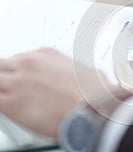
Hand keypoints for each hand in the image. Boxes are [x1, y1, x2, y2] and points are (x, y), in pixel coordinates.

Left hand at [0, 48, 115, 137]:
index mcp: (46, 54)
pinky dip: (0, 100)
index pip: (20, 58)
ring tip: (11, 96)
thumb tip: (73, 76)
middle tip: (11, 86)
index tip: (24, 78)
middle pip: (2, 64)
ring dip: (2, 87)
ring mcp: (18, 82)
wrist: (93, 108)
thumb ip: (71, 70)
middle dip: (6, 75)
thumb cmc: (93, 92)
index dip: (21, 70)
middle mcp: (29, 64)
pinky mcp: (11, 103)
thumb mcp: (84, 70)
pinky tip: (8, 107)